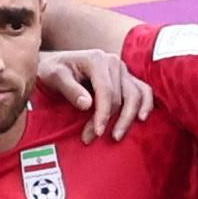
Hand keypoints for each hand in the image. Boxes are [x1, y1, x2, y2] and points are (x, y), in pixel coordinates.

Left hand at [37, 49, 152, 143]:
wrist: (54, 64)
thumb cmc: (51, 70)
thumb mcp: (54, 76)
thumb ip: (70, 89)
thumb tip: (87, 105)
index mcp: (97, 60)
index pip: (106, 91)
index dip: (103, 113)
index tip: (97, 132)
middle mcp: (114, 63)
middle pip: (121, 96)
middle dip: (110, 120)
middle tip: (93, 138)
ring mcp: (122, 70)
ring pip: (135, 94)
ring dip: (129, 117)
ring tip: (117, 136)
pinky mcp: (126, 78)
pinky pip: (142, 90)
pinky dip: (145, 104)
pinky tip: (142, 118)